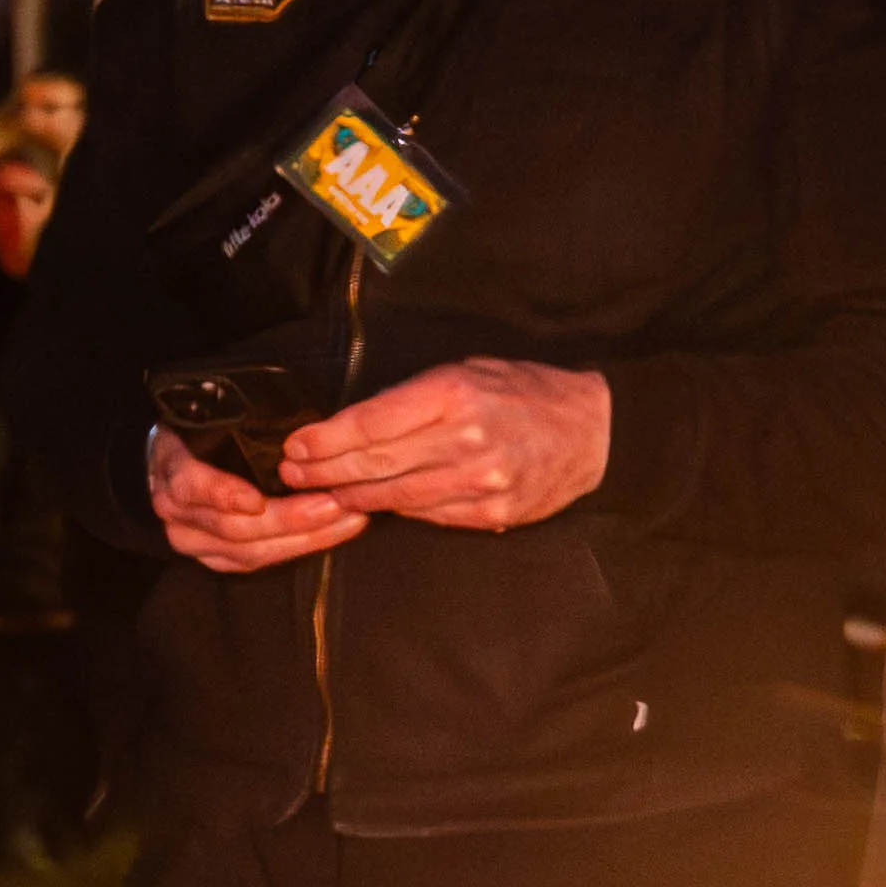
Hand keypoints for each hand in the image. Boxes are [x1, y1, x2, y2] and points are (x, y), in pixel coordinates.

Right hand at [150, 425, 366, 575]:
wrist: (176, 461)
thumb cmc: (201, 433)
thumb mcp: (207, 417)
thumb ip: (233, 421)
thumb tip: (289, 426)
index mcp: (173, 471)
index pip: (191, 487)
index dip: (224, 495)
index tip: (257, 500)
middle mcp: (177, 513)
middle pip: (233, 527)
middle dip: (289, 518)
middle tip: (333, 503)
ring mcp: (194, 540)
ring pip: (251, 552)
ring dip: (305, 538)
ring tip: (346, 519)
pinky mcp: (216, 558)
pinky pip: (259, 562)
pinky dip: (300, 548)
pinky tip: (333, 532)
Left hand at [278, 358, 612, 528]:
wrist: (594, 430)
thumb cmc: (524, 392)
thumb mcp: (467, 371)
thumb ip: (412, 399)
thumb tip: (352, 427)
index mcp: (454, 394)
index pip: (369, 423)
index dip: (323, 439)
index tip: (295, 445)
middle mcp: (466, 439)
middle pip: (372, 464)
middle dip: (322, 471)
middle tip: (292, 474)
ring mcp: (480, 482)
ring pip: (393, 496)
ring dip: (349, 496)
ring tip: (320, 491)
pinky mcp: (492, 513)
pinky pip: (427, 515)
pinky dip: (396, 509)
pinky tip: (374, 503)